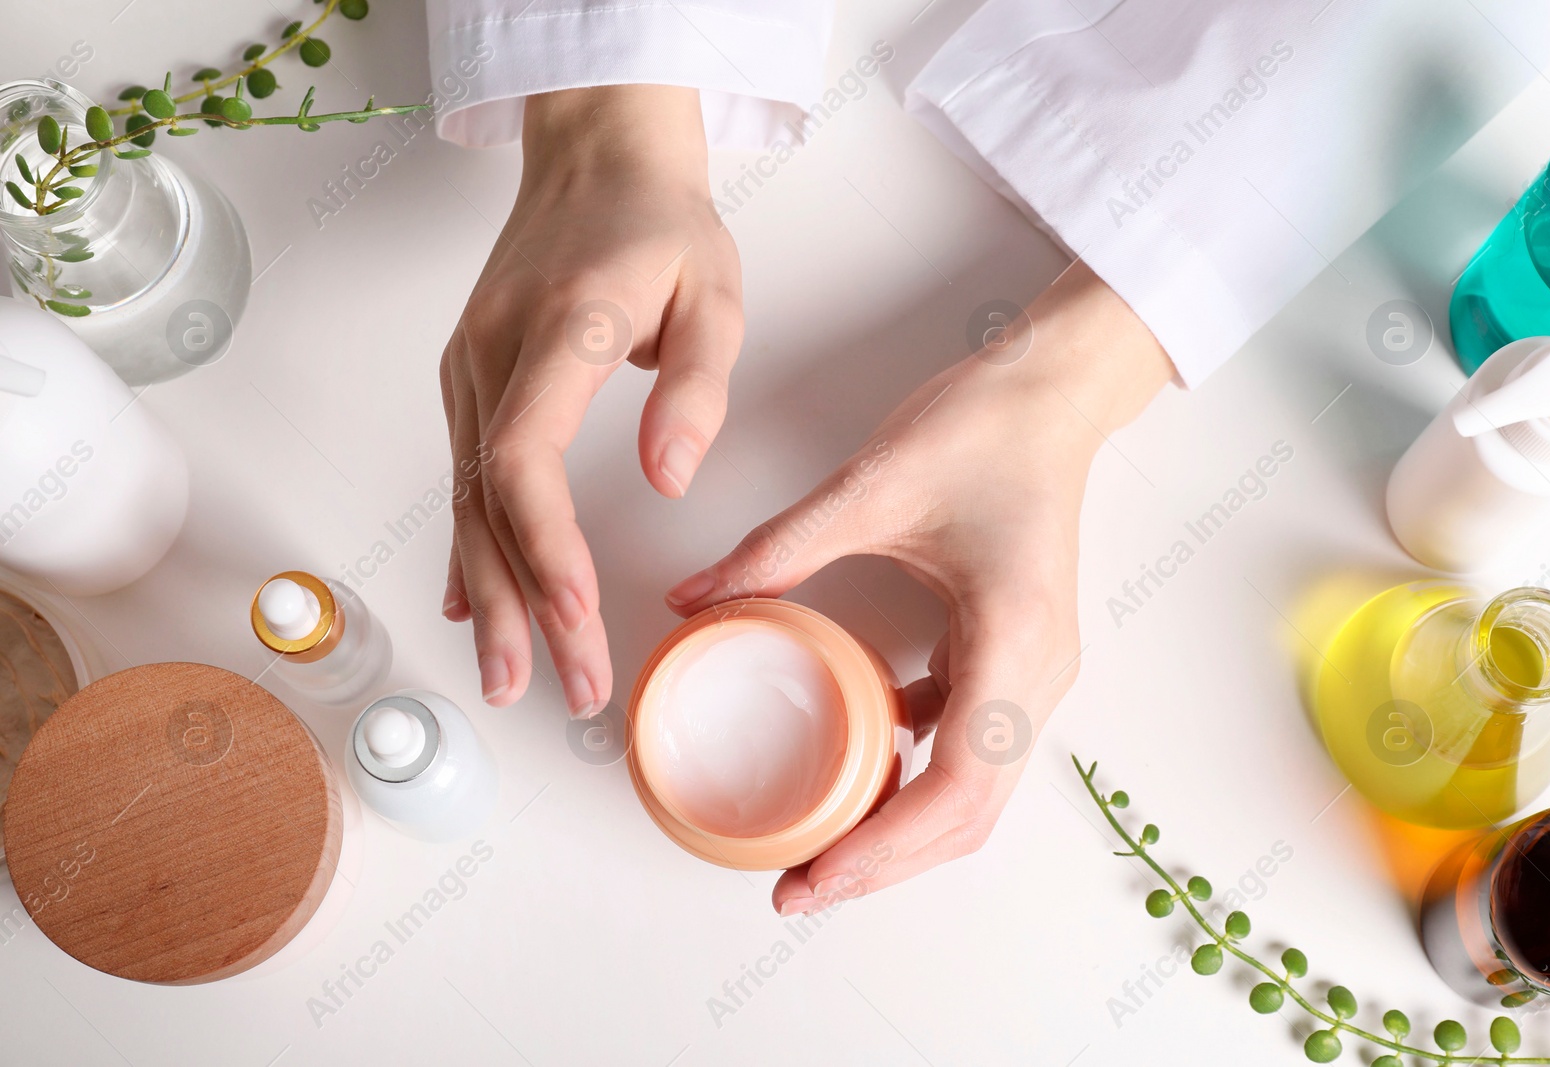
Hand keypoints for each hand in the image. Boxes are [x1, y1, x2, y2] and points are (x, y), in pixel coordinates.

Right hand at [441, 86, 741, 713]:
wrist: (594, 154)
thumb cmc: (660, 221)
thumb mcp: (715, 290)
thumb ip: (697, 387)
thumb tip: (669, 480)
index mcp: (561, 332)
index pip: (528, 461)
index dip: (545, 548)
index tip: (575, 618)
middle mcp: (496, 356)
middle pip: (489, 504)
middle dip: (521, 607)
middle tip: (560, 688)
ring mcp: (472, 368)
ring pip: (468, 502)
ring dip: (489, 596)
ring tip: (509, 678)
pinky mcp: (473, 379)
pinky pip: (464, 477)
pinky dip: (470, 547)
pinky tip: (470, 603)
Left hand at [664, 265, 1173, 910]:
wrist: (1054, 393)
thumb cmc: (987, 429)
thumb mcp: (872, 485)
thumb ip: (779, 548)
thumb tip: (693, 600)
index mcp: (1012, 641)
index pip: (957, 786)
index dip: (885, 846)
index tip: (815, 873)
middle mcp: (1037, 675)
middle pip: (969, 814)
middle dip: (884, 863)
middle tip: (797, 887)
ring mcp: (1032, 672)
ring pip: (974, 791)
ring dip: (900, 829)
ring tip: (820, 848)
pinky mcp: (1013, 657)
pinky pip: (969, 743)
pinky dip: (914, 776)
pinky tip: (856, 767)